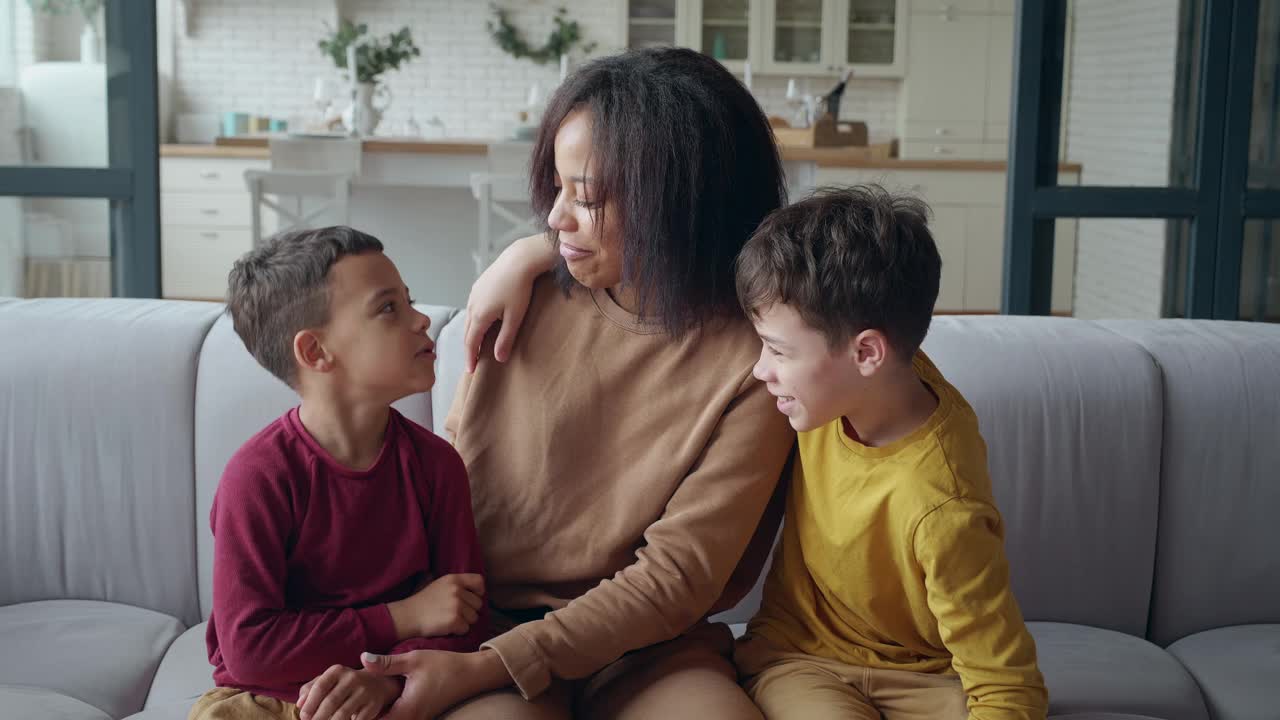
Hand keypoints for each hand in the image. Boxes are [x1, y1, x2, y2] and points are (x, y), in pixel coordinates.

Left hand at [296, 665, 398, 719]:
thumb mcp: (328, 681)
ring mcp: (364, 692)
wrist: (377, 684)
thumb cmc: (344, 685)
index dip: (310, 704)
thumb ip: (310, 689)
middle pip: (331, 702)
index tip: (303, 717)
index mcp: (337, 671)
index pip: (320, 686)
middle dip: (318, 717)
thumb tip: (300, 704)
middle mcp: (352, 678)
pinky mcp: (372, 706)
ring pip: (342, 713)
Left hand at [360, 649, 510, 719]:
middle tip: (348, 706)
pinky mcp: (421, 716)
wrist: (473, 674)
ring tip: (361, 705)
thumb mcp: (414, 660)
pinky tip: (380, 703)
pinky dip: (387, 714)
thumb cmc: (445, 665)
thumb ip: (386, 663)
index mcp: (406, 710)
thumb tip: (362, 659)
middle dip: (364, 717)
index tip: (347, 707)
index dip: (357, 718)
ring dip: (376, 716)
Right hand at [388, 573, 484, 638]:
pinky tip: (446, 627)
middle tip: (454, 613)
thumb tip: (477, 591)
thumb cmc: (423, 602)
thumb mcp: (440, 584)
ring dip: (464, 622)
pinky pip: (466, 629)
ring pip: (474, 618)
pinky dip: (458, 631)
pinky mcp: (454, 620)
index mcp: (454, 579)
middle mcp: (457, 590)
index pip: (479, 581)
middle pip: (478, 604)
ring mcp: (456, 605)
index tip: (470, 599)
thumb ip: (457, 585)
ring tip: (449, 620)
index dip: (478, 592)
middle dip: (469, 611)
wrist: (407, 617)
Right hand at [464, 233, 553, 372]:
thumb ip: (506, 338)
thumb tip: (498, 358)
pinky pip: (472, 308)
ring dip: (471, 334)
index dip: (470, 358)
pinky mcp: (478, 286)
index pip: (471, 343)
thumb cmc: (519, 289)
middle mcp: (472, 305)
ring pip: (468, 319)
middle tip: (472, 361)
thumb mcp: (515, 317)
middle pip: (467, 332)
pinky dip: (474, 320)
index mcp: (479, 315)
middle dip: (469, 348)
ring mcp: (474, 294)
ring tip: (476, 344)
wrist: (519, 260)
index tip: (471, 371)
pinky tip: (481, 322)